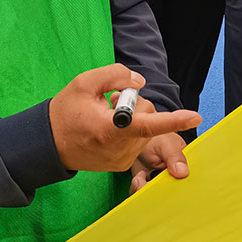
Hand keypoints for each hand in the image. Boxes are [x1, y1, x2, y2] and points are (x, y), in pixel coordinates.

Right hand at [49, 64, 196, 173]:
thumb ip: (115, 76)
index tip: (195, 117)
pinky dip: (129, 131)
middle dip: (137, 104)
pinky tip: (109, 128)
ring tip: (107, 115)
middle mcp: (119, 149)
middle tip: (112, 100)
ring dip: (133, 118)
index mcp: (110, 129)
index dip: (173, 120)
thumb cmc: (65, 112)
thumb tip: (140, 82)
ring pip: (145, 129)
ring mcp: (121, 160)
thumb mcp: (85, 83)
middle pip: (148, 118)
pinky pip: (138, 141)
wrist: (47, 144)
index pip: (146, 124)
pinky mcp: (120, 165)